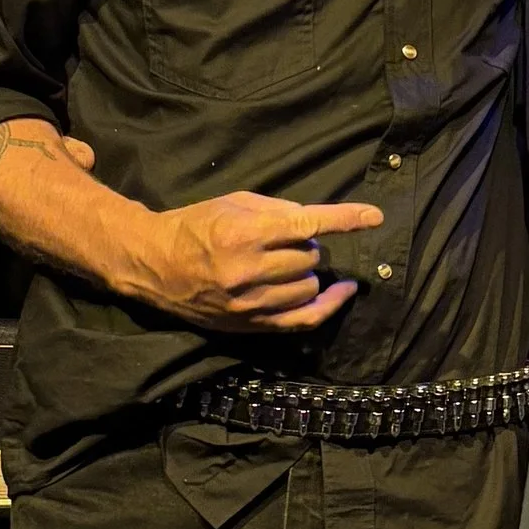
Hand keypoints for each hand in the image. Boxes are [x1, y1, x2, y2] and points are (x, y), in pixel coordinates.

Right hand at [131, 191, 383, 333]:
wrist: (154, 265)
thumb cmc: (194, 226)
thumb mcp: (232, 203)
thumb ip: (277, 210)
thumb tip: (316, 223)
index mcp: (244, 234)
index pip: (307, 225)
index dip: (345, 220)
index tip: (374, 217)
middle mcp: (249, 271)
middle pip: (309, 257)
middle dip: (305, 246)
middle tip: (283, 242)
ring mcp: (251, 303)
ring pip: (309, 286)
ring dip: (307, 272)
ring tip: (285, 264)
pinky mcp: (251, 324)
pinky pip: (304, 319)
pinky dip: (327, 304)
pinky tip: (340, 292)